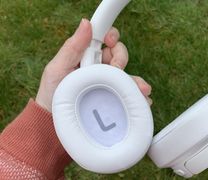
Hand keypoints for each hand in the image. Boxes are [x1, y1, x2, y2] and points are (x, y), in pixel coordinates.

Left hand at [36, 19, 151, 111]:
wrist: (54, 123)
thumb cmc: (53, 94)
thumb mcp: (57, 68)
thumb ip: (71, 47)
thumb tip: (86, 24)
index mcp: (88, 56)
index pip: (105, 40)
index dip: (112, 37)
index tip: (110, 41)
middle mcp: (100, 68)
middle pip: (120, 55)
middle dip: (121, 60)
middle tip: (115, 71)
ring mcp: (108, 84)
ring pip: (129, 76)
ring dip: (136, 81)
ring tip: (140, 90)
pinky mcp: (114, 100)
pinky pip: (130, 94)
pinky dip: (138, 96)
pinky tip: (141, 101)